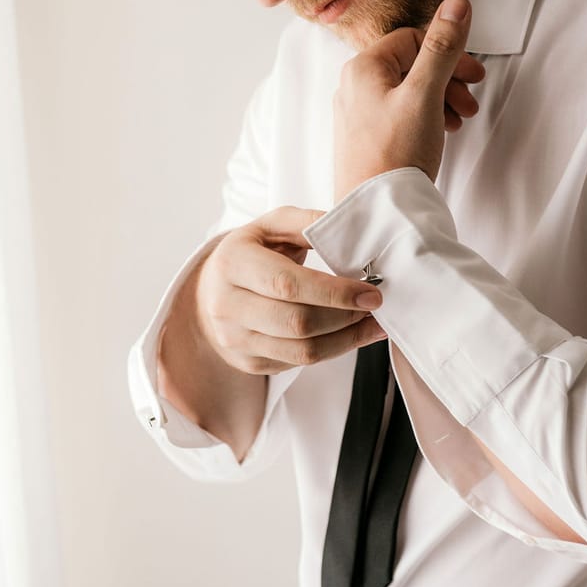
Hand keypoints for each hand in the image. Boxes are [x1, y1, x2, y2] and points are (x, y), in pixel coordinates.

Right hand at [196, 206, 385, 373]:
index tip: (370, 292)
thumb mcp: (272, 225)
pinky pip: (298, 363)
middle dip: (345, 316)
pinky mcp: (248, 362)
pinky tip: (352, 335)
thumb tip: (349, 229)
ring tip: (373, 323)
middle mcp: (226, 305)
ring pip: (302, 351)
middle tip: (375, 305)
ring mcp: (235, 339)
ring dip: (346, 339)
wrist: (211, 290)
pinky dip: (333, 350)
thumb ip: (307, 223)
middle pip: (297, 323)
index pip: (288, 284)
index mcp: (233, 263)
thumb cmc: (252, 252)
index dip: (334, 292)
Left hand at [334, 0, 483, 200]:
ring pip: (407, 91)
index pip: (412, 39)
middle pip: (410, 65)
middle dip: (447, 79)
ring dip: (440, 99)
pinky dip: (425, 117)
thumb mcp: (425, 94)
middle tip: (471, 98)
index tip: (473, 74)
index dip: (448, 53)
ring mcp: (357, 115)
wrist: (376, 211)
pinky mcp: (365, 139)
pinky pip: (399, 114)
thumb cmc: (395, 155)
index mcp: (363, 68)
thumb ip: (442, 47)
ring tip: (459, 119)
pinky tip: (440, 133)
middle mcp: (353, 87)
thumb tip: (456, 3)